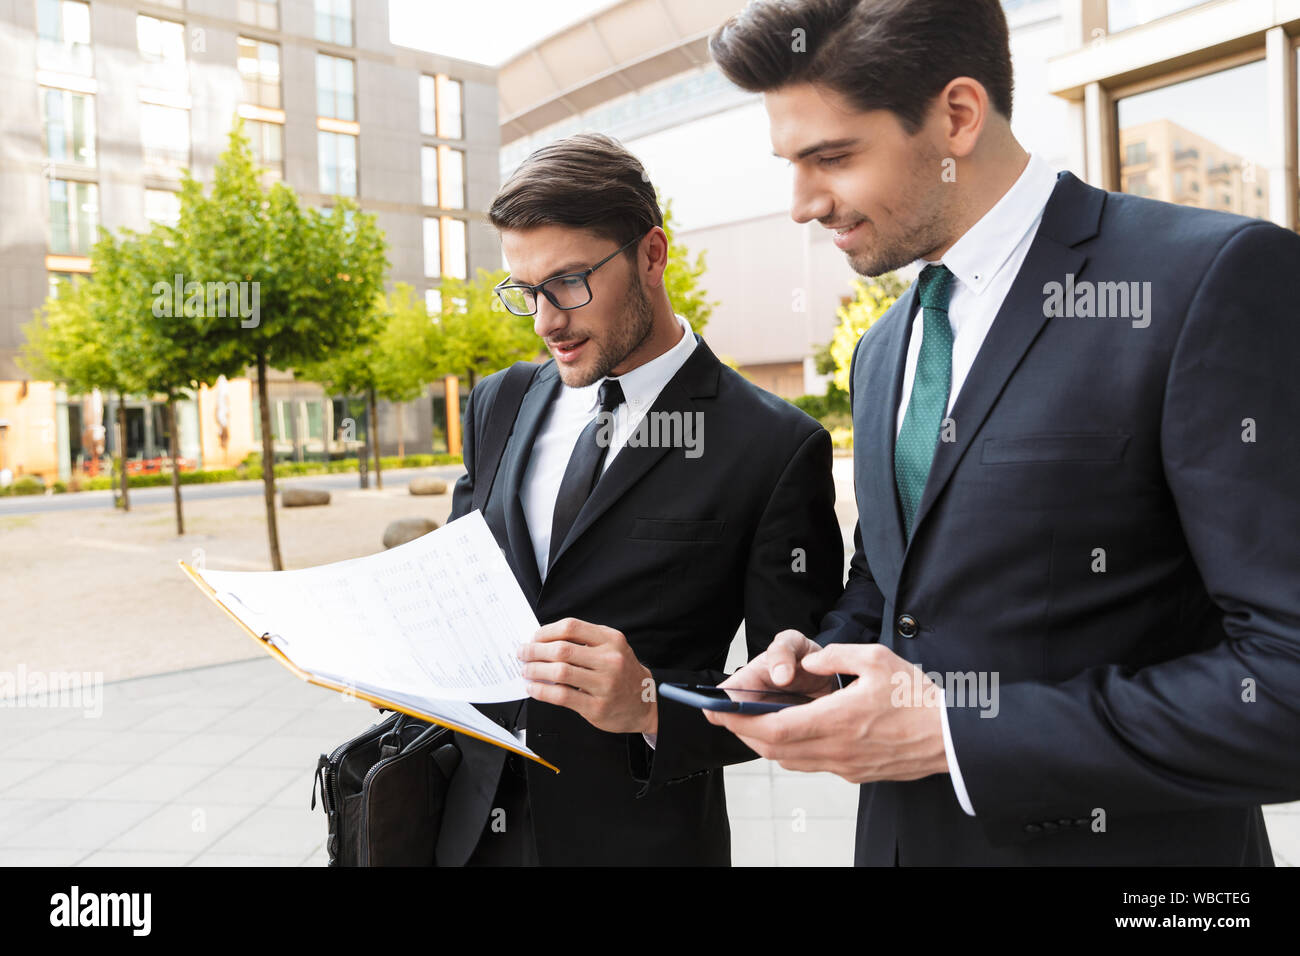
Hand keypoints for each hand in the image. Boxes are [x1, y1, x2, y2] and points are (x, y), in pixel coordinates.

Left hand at [520, 618, 657, 735]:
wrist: (645, 703)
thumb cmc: (623, 673)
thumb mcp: (612, 648)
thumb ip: (585, 641)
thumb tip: (545, 640)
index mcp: (611, 640)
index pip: (571, 627)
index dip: (547, 631)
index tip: (535, 637)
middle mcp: (610, 660)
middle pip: (562, 649)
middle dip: (535, 651)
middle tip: (523, 653)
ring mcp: (604, 684)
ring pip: (560, 672)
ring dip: (536, 670)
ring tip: (527, 671)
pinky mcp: (596, 707)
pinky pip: (562, 696)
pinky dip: (542, 691)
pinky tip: (534, 688)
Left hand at [703, 643, 947, 783]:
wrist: (952, 739)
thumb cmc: (918, 698)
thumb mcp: (877, 659)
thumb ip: (836, 655)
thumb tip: (810, 660)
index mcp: (837, 720)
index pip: (773, 727)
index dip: (739, 720)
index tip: (717, 708)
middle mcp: (836, 749)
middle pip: (773, 749)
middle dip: (742, 732)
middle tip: (724, 714)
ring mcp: (845, 766)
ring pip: (789, 760)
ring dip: (764, 742)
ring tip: (750, 720)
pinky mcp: (855, 773)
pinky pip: (810, 764)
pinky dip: (789, 749)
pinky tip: (789, 730)